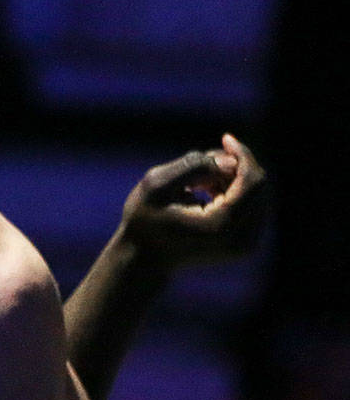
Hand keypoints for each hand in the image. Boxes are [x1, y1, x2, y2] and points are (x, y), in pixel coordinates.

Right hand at [119, 134, 267, 266]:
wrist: (144, 261)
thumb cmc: (143, 222)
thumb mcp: (156, 185)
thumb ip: (193, 165)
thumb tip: (230, 161)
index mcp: (222, 225)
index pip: (252, 179)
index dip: (242, 154)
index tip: (225, 138)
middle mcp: (242, 238)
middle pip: (256, 185)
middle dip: (233, 168)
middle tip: (198, 171)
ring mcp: (246, 245)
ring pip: (255, 194)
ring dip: (231, 180)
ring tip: (197, 185)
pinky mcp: (246, 245)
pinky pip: (252, 206)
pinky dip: (233, 192)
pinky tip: (207, 195)